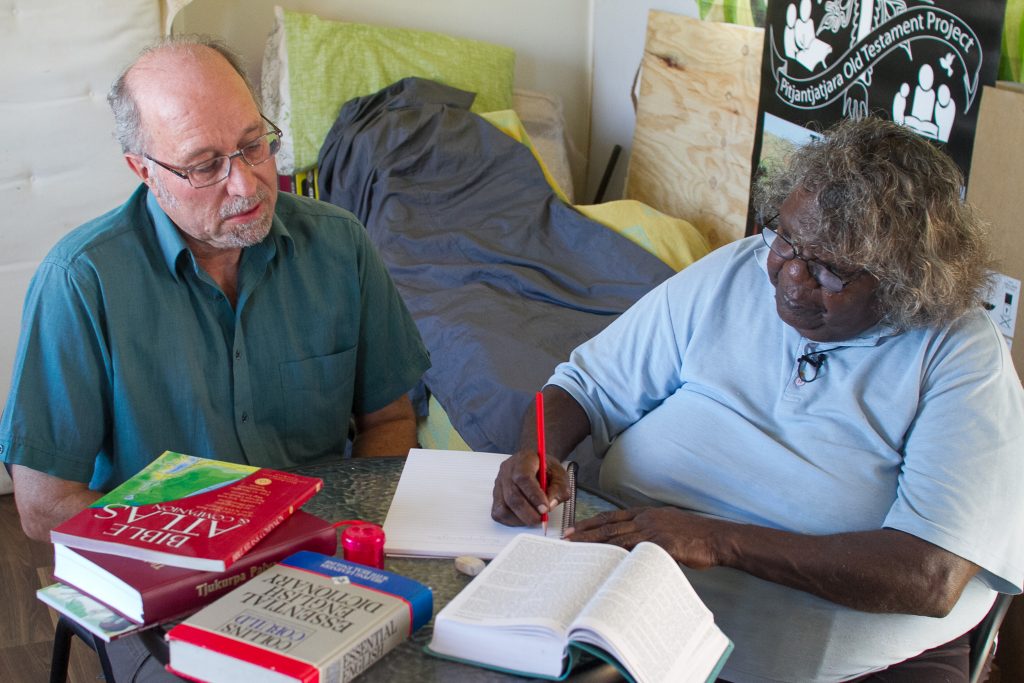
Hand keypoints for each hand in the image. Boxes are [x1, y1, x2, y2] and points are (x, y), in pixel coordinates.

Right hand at [491, 449, 569, 526]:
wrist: (538, 465)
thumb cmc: (547, 470)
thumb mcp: (561, 476)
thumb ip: (559, 489)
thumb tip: (549, 505)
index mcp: (524, 459)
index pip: (523, 477)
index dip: (534, 496)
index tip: (545, 509)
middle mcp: (507, 470)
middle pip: (512, 495)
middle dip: (528, 512)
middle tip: (542, 519)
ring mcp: (499, 483)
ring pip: (503, 506)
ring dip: (520, 518)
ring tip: (534, 518)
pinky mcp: (496, 495)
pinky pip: (498, 512)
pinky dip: (511, 520)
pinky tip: (524, 517)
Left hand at [567, 506, 724, 568]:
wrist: (716, 538)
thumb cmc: (695, 535)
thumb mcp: (668, 525)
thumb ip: (649, 531)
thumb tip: (633, 543)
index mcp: (646, 513)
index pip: (611, 516)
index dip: (590, 522)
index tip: (574, 529)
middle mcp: (645, 519)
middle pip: (608, 526)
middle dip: (585, 534)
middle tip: (566, 541)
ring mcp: (652, 531)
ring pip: (615, 538)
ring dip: (594, 545)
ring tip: (577, 552)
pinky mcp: (660, 545)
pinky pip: (634, 552)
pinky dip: (617, 558)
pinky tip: (604, 565)